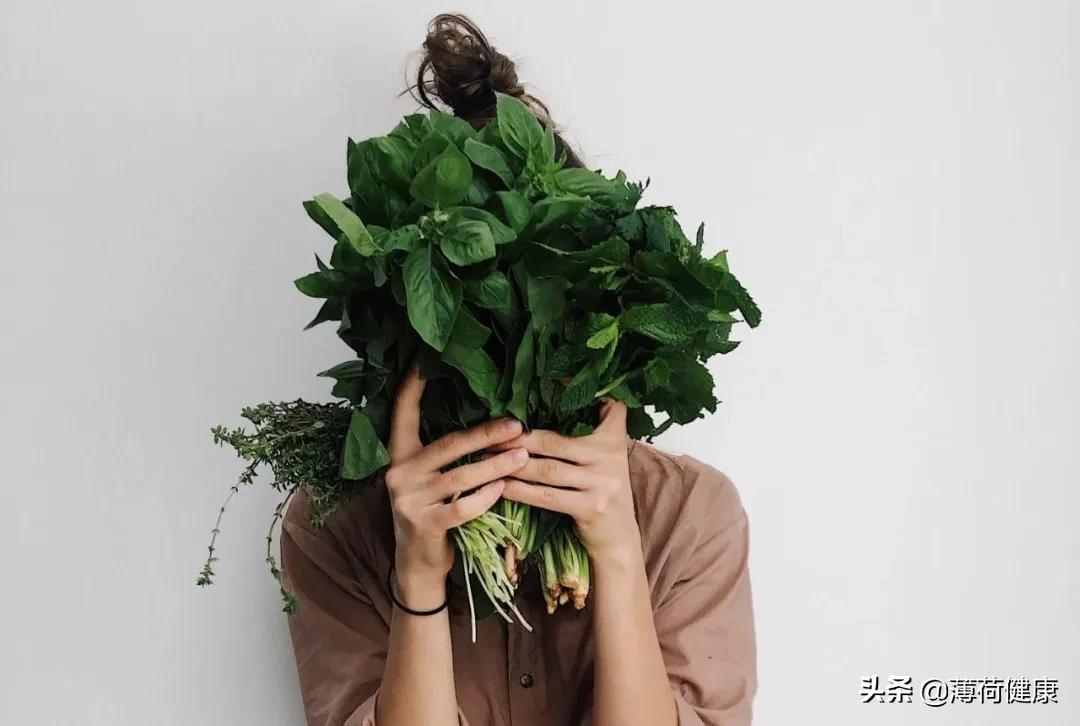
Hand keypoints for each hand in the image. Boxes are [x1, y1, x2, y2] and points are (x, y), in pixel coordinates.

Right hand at [386, 362, 529, 604]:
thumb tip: (490, 420)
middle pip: (448, 444)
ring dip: (496, 466)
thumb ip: (446, 453)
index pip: (402, 411)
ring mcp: (408, 500)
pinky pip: (462, 507)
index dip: (413, 385)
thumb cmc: (433, 511)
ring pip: (461, 476)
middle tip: (518, 424)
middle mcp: (399, 473)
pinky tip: (504, 489)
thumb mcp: (430, 478)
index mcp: (399, 454)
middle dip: (486, 433)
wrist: (417, 564)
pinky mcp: (424, 525)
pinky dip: (486, 497)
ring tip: (524, 456)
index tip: (425, 358)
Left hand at [496, 399, 639, 564]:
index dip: (575, 393)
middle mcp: (610, 457)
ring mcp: (602, 483)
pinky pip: (547, 496)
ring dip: (513, 464)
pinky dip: (521, 491)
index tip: (547, 381)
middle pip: (555, 441)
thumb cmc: (601, 491)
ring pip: (547, 469)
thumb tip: (549, 401)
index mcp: (614, 438)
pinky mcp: (591, 507)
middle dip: (519, 438)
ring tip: (488, 458)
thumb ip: (587, 433)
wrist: (619, 539)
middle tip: (490, 434)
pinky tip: (502, 486)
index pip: (606, 406)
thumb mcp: (605, 458)